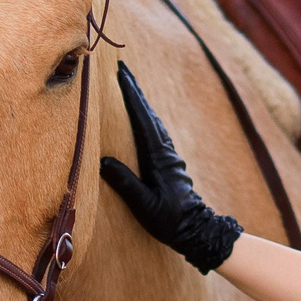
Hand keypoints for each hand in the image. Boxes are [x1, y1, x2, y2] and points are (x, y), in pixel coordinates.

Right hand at [98, 64, 242, 273]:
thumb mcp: (144, 205)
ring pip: (154, 121)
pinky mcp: (170, 163)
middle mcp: (166, 152)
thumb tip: (104, 161)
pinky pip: (156, 132)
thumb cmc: (170, 221)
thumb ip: (126, 183)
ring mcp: (170, 156)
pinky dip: (147, 117)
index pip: (142, 119)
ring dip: (141, 103)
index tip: (122, 75)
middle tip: (124, 70)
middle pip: (149, 114)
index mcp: (158, 157)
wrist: (197, 230)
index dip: (132, 96)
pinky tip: (144, 118)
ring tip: (130, 88)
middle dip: (135, 92)